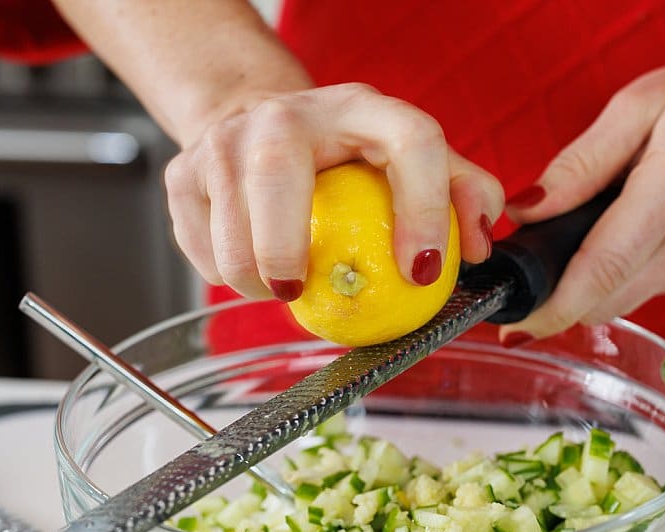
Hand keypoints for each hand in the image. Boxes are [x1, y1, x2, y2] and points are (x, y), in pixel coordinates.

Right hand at [164, 83, 503, 299]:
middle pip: (276, 175)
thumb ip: (459, 189)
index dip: (426, 207)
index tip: (423, 271)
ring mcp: (224, 141)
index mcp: (359, 106)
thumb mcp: (402, 156)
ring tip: (285, 285)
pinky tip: (250, 267)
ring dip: (255, 280)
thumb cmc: (340, 155)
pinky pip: (200, 248)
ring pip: (229, 229)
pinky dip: (226, 275)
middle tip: (303, 292)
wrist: (251, 120)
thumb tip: (482, 242)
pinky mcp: (182, 173)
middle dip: (287, 248)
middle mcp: (286, 115)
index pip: (408, 140)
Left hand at [501, 57, 664, 342]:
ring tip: (572, 242)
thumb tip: (525, 210)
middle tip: (522, 280)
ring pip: (619, 303)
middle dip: (556, 300)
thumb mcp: (638, 106)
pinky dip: (613, 278)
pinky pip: (639, 292)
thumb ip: (578, 163)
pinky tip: (618, 239)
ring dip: (584, 288)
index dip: (554, 304)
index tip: (515, 323)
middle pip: (606, 299)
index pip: (605, 267)